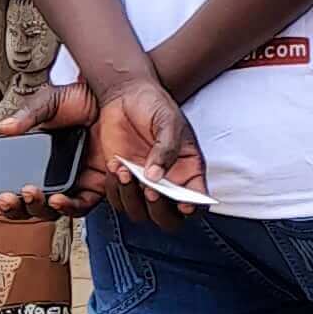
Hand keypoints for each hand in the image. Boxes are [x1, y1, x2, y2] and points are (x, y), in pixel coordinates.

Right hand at [0, 72, 96, 219]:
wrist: (114, 94)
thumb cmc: (81, 99)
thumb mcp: (49, 103)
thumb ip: (27, 116)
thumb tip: (4, 127)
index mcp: (39, 159)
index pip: (17, 186)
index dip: (6, 198)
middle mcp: (56, 174)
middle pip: (33, 205)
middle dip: (17, 207)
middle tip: (8, 197)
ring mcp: (77, 182)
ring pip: (54, 209)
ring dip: (39, 208)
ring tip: (31, 194)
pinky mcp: (97, 184)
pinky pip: (82, 205)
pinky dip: (69, 206)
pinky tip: (59, 198)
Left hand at [90, 74, 206, 223]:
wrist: (124, 95)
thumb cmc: (154, 105)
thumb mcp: (168, 121)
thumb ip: (167, 148)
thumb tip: (156, 177)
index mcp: (188, 170)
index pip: (198, 200)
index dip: (194, 208)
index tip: (184, 203)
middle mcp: (167, 184)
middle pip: (169, 218)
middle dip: (159, 209)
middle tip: (151, 190)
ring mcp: (143, 185)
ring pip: (141, 213)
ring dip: (132, 197)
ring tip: (126, 171)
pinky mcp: (122, 182)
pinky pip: (117, 200)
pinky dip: (114, 189)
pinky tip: (115, 166)